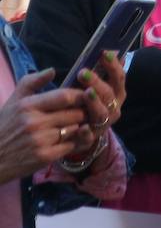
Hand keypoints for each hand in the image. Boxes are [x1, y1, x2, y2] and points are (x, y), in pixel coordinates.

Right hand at [0, 68, 89, 184]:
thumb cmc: (4, 128)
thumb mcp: (13, 102)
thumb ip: (31, 83)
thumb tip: (52, 70)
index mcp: (27, 106)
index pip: (65, 96)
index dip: (80, 96)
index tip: (85, 97)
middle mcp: (34, 122)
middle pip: (76, 113)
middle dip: (82, 113)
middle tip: (83, 114)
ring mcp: (40, 140)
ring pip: (76, 129)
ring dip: (78, 128)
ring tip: (73, 127)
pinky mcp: (45, 156)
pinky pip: (72, 145)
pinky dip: (73, 143)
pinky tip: (66, 141)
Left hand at [64, 50, 126, 159]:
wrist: (83, 132)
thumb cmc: (86, 103)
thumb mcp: (94, 86)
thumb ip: (99, 72)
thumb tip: (108, 50)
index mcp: (117, 93)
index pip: (119, 77)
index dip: (113, 65)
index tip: (104, 53)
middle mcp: (114, 108)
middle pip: (109, 94)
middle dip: (97, 82)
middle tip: (82, 72)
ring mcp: (103, 123)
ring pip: (102, 113)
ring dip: (94, 103)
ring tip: (85, 93)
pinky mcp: (90, 138)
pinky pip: (89, 137)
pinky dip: (86, 132)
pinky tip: (80, 127)